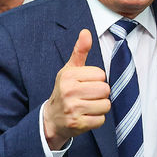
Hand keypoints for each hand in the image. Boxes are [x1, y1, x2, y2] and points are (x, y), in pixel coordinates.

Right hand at [43, 29, 110, 149]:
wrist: (51, 118)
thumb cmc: (64, 91)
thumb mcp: (70, 70)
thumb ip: (80, 52)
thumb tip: (86, 32)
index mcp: (68, 75)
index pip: (101, 75)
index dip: (97, 80)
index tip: (87, 84)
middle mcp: (69, 91)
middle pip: (105, 90)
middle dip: (101, 94)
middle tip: (89, 96)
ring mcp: (72, 109)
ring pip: (105, 105)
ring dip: (100, 107)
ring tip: (88, 106)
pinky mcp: (77, 124)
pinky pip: (101, 120)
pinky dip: (97, 119)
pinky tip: (86, 116)